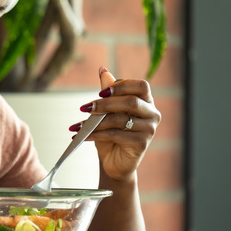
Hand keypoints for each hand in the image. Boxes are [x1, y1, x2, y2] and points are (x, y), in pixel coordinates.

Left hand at [75, 67, 160, 181]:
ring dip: (95, 121)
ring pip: (120, 120)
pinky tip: (82, 135)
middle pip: (130, 102)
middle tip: (85, 108)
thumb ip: (108, 91)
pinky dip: (95, 134)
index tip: (101, 92)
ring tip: (78, 125)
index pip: (141, 86)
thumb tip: (103, 70)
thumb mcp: (108, 111)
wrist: (114, 160)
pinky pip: (115, 135)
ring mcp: (149, 129)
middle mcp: (152, 113)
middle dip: (105, 104)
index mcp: (146, 101)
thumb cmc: (112, 132)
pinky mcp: (142, 143)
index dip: (121, 86)